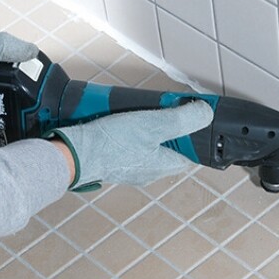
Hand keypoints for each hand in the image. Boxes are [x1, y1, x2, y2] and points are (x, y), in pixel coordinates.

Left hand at [0, 33, 36, 143]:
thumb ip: (9, 47)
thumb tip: (34, 51)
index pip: (21, 82)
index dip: (35, 92)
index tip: (48, 103)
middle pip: (14, 106)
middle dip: (26, 117)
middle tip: (40, 128)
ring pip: (1, 123)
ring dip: (11, 132)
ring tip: (27, 142)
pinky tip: (4, 149)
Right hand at [50, 100, 214, 190]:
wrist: (72, 154)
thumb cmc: (112, 143)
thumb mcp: (154, 125)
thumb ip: (183, 120)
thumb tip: (207, 113)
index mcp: (164, 166)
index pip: (191, 152)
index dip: (193, 133)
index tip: (191, 115)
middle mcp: (149, 170)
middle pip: (170, 145)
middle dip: (167, 125)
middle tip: (161, 108)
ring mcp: (131, 167)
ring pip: (148, 143)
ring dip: (147, 125)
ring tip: (140, 110)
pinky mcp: (114, 160)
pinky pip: (129, 144)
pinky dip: (129, 130)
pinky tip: (122, 118)